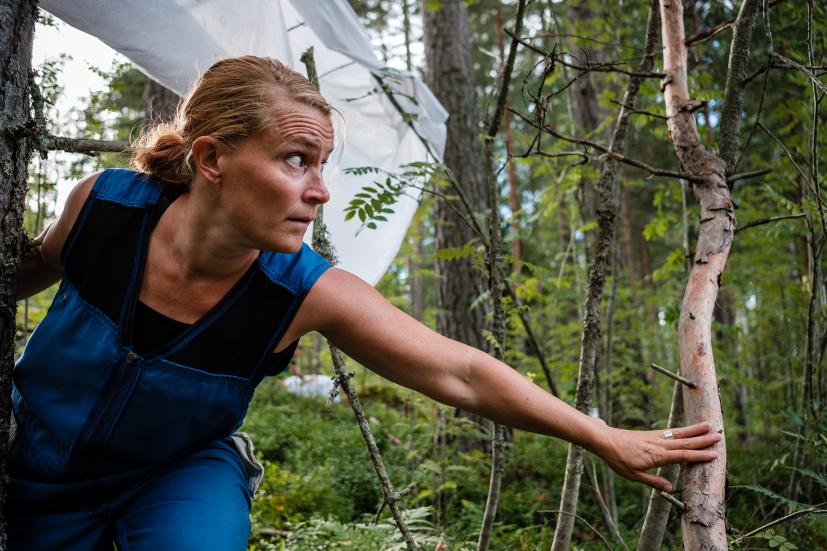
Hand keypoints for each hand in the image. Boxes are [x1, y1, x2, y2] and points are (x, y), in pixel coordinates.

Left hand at [597, 421, 721, 492]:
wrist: (605, 440)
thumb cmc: (618, 459)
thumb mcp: (633, 475)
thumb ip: (653, 481)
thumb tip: (671, 488)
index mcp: (657, 456)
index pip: (683, 455)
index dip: (700, 455)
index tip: (715, 454)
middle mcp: (659, 444)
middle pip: (685, 442)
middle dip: (703, 440)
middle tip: (720, 437)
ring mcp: (656, 437)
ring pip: (679, 434)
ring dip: (695, 430)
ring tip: (709, 426)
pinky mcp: (651, 433)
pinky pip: (670, 431)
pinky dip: (682, 430)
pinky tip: (688, 429)